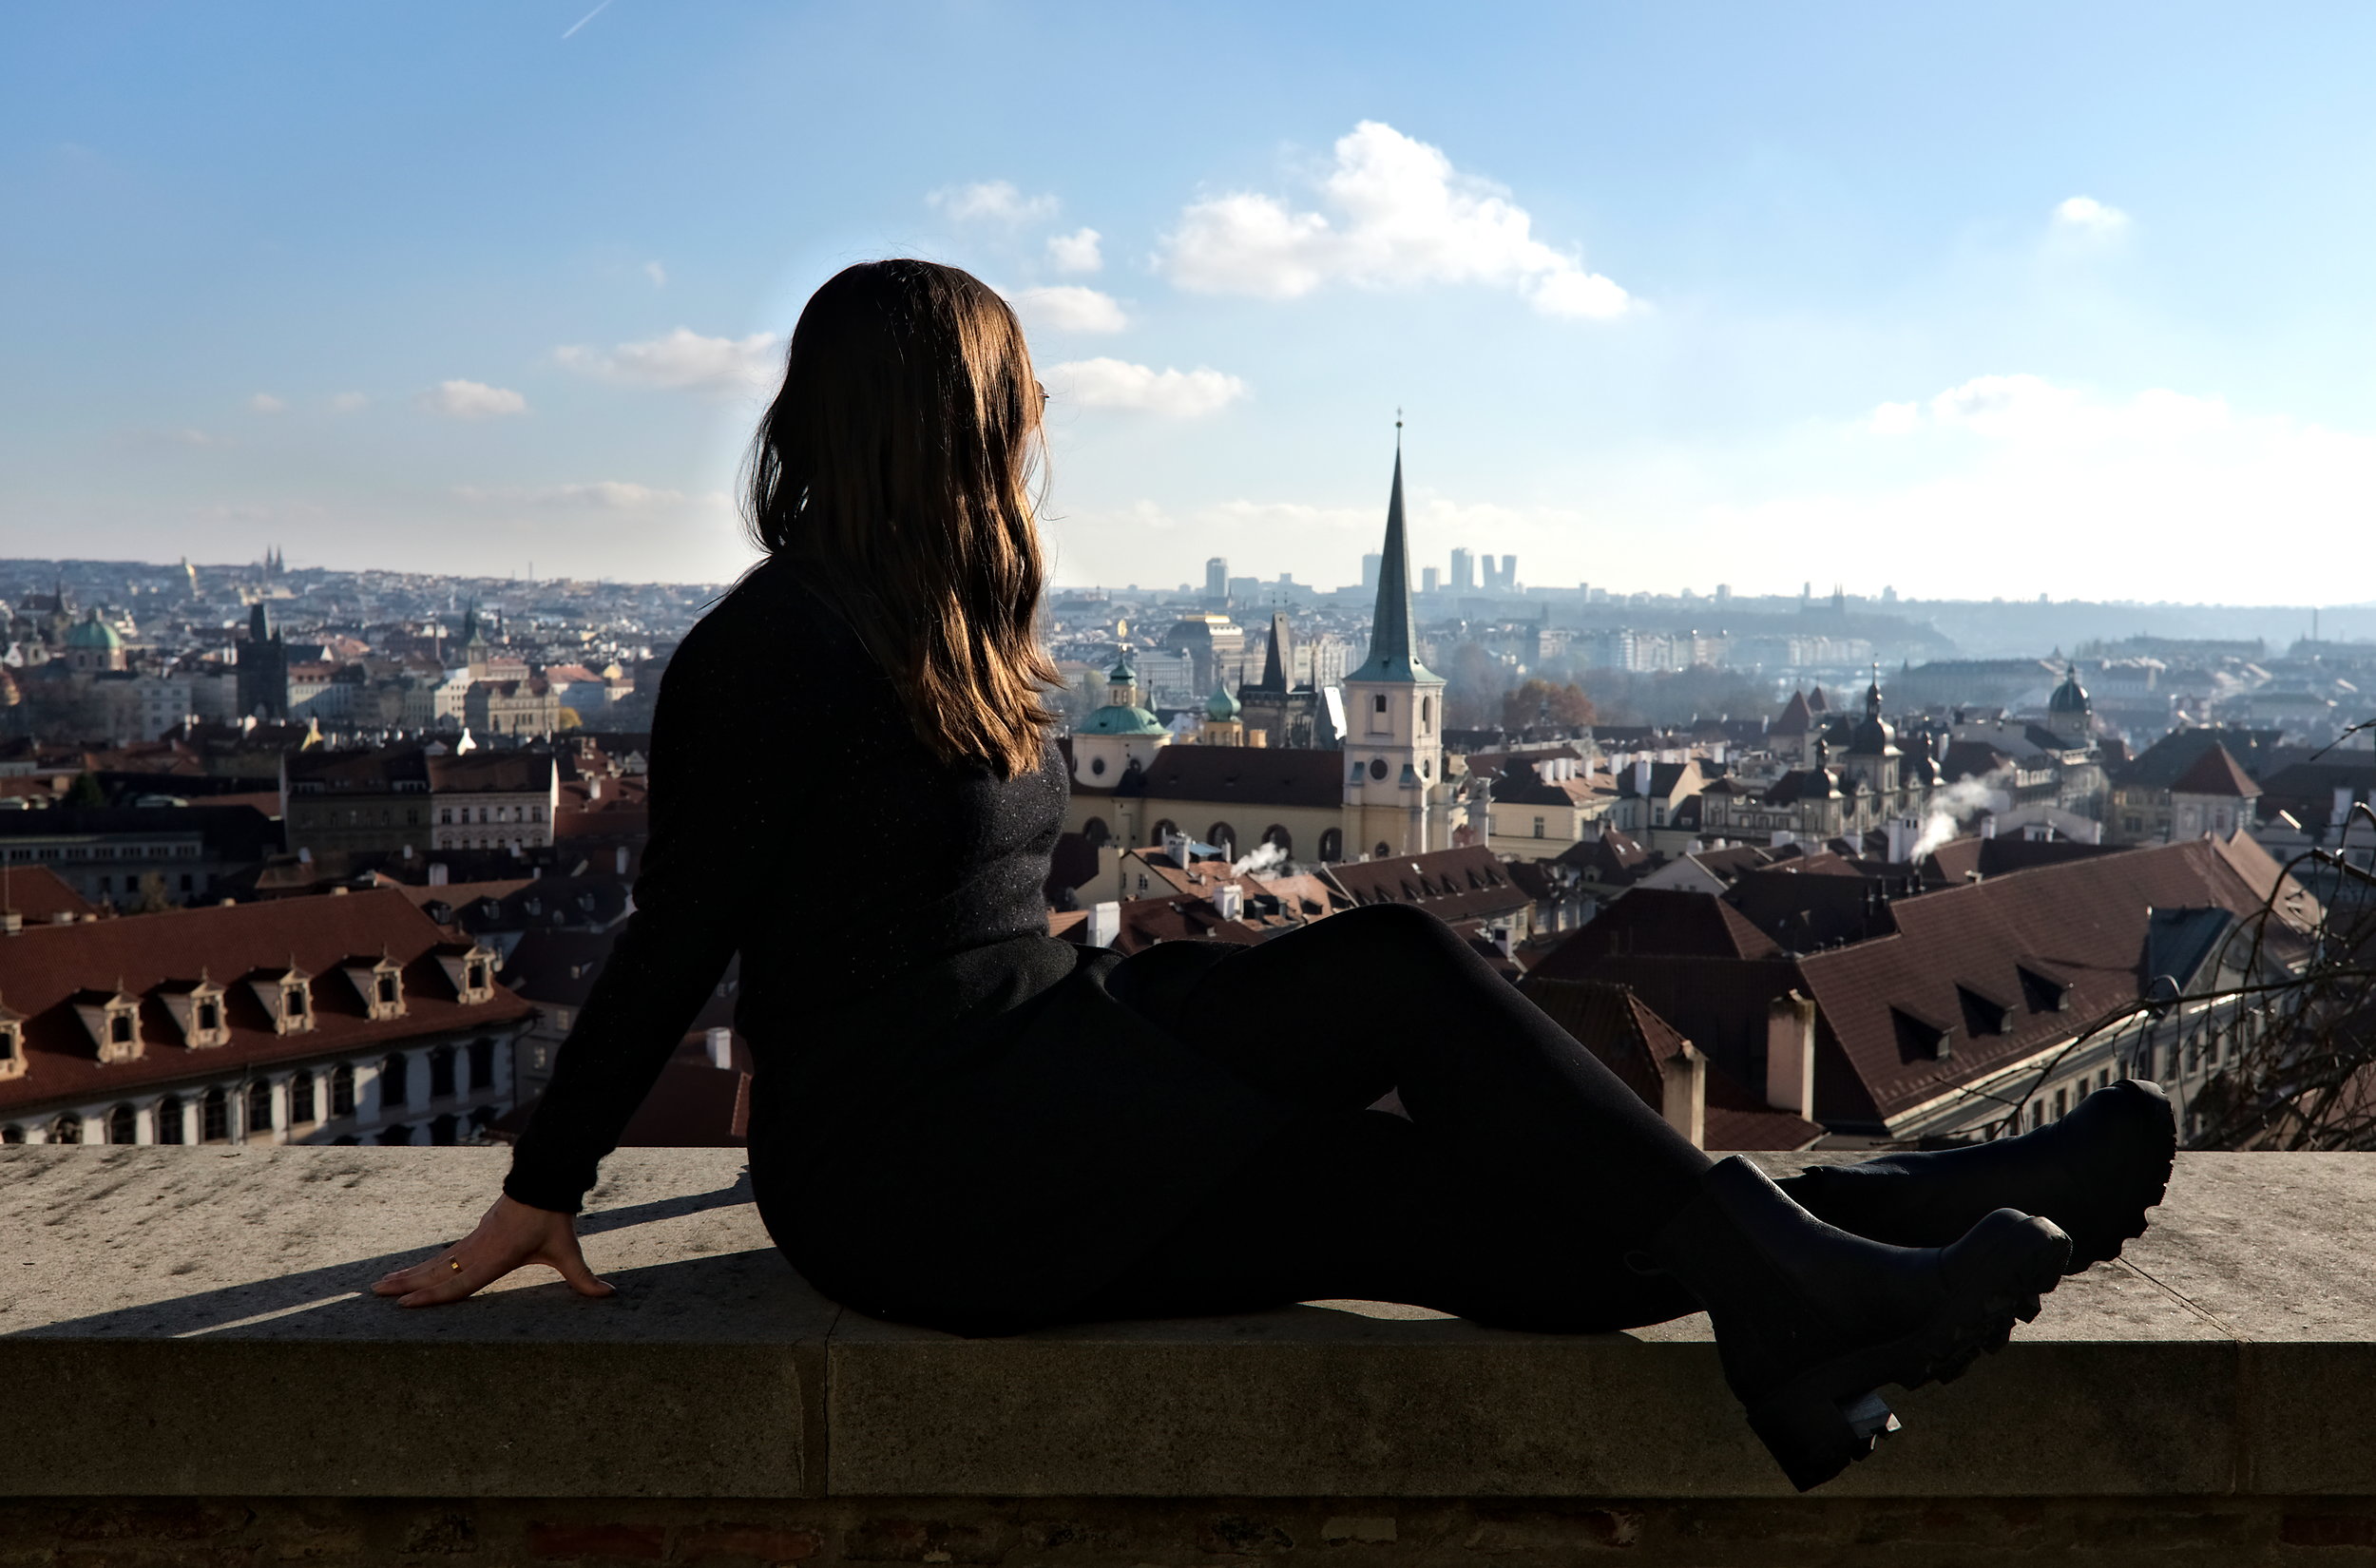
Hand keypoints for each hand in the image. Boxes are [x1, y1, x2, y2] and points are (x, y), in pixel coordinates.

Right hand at [371, 1193, 615, 1307]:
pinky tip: (408, 1273)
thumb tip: (610, 1295)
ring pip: (434, 1262)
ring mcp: (472, 1242)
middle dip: (406, 1285)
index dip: (434, 1296)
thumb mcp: (568, 1251)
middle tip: (376, 1295)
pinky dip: (421, 1265)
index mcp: (496, 1258)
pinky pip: (442, 1254)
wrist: (543, 1184)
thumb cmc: (553, 1221)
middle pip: (437, 1271)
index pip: (460, 1282)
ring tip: (378, 1286)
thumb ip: (584, 1278)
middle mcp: (478, 1251)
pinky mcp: (472, 1237)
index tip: (406, 1306)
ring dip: (407, 1275)